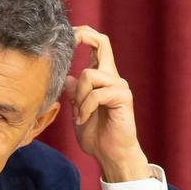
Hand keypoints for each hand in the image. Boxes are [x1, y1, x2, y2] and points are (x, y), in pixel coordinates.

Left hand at [64, 26, 150, 182]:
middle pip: (102, 43)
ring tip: (79, 114)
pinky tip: (83, 119)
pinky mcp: (123, 98)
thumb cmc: (96, 136)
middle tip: (68, 43)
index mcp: (102, 77)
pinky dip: (85, 108)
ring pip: (89, 75)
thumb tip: (67, 78)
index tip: (67, 35)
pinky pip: (96, 94)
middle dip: (83, 38)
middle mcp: (112, 77)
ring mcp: (119, 86)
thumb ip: (73, 94)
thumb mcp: (78, 111)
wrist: (111, 155)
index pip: (97, 44)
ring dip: (79, 96)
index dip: (83, 34)